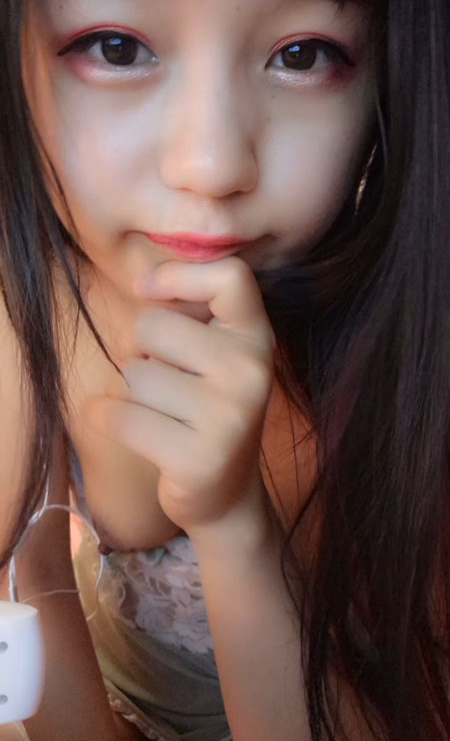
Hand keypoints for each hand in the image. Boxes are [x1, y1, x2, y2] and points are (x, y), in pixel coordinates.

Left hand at [86, 257, 275, 534]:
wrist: (228, 495)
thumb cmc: (208, 410)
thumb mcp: (217, 355)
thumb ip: (192, 315)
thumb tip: (144, 283)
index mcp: (257, 337)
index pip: (230, 276)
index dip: (178, 274)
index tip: (147, 291)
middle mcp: (252, 371)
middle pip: (153, 324)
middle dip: (142, 349)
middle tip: (167, 380)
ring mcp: (229, 416)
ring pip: (134, 373)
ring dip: (133, 392)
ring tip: (165, 413)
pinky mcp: (198, 458)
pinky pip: (119, 414)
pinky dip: (108, 418)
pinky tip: (135, 431)